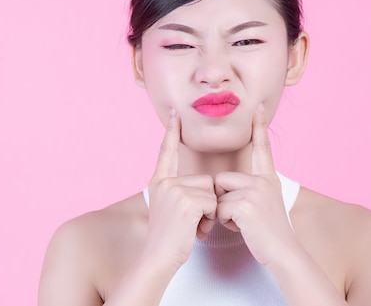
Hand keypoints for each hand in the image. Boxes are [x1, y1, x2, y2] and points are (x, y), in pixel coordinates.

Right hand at [144, 108, 216, 271]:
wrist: (158, 257)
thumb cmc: (169, 238)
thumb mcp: (170, 209)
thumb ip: (180, 193)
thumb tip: (204, 189)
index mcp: (160, 181)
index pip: (167, 152)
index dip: (171, 132)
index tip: (175, 113)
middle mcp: (165, 182)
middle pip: (204, 180)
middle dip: (206, 203)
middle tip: (191, 223)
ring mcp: (174, 190)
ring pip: (211, 192)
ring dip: (209, 213)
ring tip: (193, 227)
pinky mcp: (186, 201)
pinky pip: (212, 203)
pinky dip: (209, 220)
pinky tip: (195, 230)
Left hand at [214, 104, 297, 266]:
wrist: (283, 253)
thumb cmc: (268, 233)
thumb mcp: (264, 203)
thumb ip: (249, 189)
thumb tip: (223, 183)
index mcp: (268, 178)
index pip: (261, 148)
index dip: (259, 127)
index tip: (258, 106)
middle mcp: (263, 180)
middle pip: (222, 179)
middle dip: (224, 199)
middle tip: (245, 216)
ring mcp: (255, 191)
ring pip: (219, 194)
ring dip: (224, 212)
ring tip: (245, 223)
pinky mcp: (245, 204)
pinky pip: (219, 208)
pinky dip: (226, 222)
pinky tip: (244, 228)